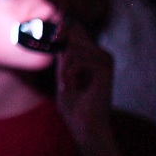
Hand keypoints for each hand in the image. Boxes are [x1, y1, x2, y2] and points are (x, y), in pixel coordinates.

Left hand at [53, 25, 118, 155]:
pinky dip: (68, 72)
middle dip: (59, 49)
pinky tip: (67, 86)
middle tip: (59, 72)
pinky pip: (77, 59)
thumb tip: (55, 30)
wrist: (86, 127)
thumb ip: (62, 53)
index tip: (49, 46)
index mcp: (93, 54)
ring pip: (73, 46)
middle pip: (73, 33)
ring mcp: (106, 60)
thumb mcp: (63, 72)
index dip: (59, 32)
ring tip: (64, 83)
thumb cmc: (74, 103)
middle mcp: (102, 54)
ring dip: (63, 66)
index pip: (75, 28)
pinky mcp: (105, 69)